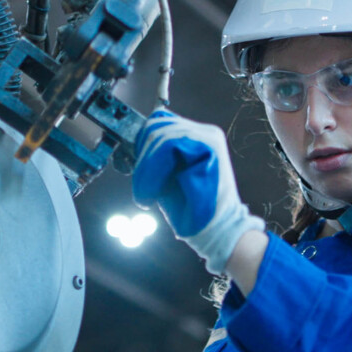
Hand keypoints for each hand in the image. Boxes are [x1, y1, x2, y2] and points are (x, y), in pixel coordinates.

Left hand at [132, 110, 263, 273]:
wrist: (214, 230)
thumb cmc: (190, 207)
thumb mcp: (167, 174)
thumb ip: (157, 154)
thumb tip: (137, 138)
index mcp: (197, 136)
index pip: (160, 121)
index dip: (141, 143)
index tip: (138, 170)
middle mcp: (205, 132)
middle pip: (157, 126)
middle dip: (142, 160)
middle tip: (142, 189)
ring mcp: (209, 137)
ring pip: (161, 136)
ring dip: (146, 169)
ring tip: (147, 195)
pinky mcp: (210, 146)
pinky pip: (169, 145)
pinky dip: (153, 171)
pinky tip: (153, 193)